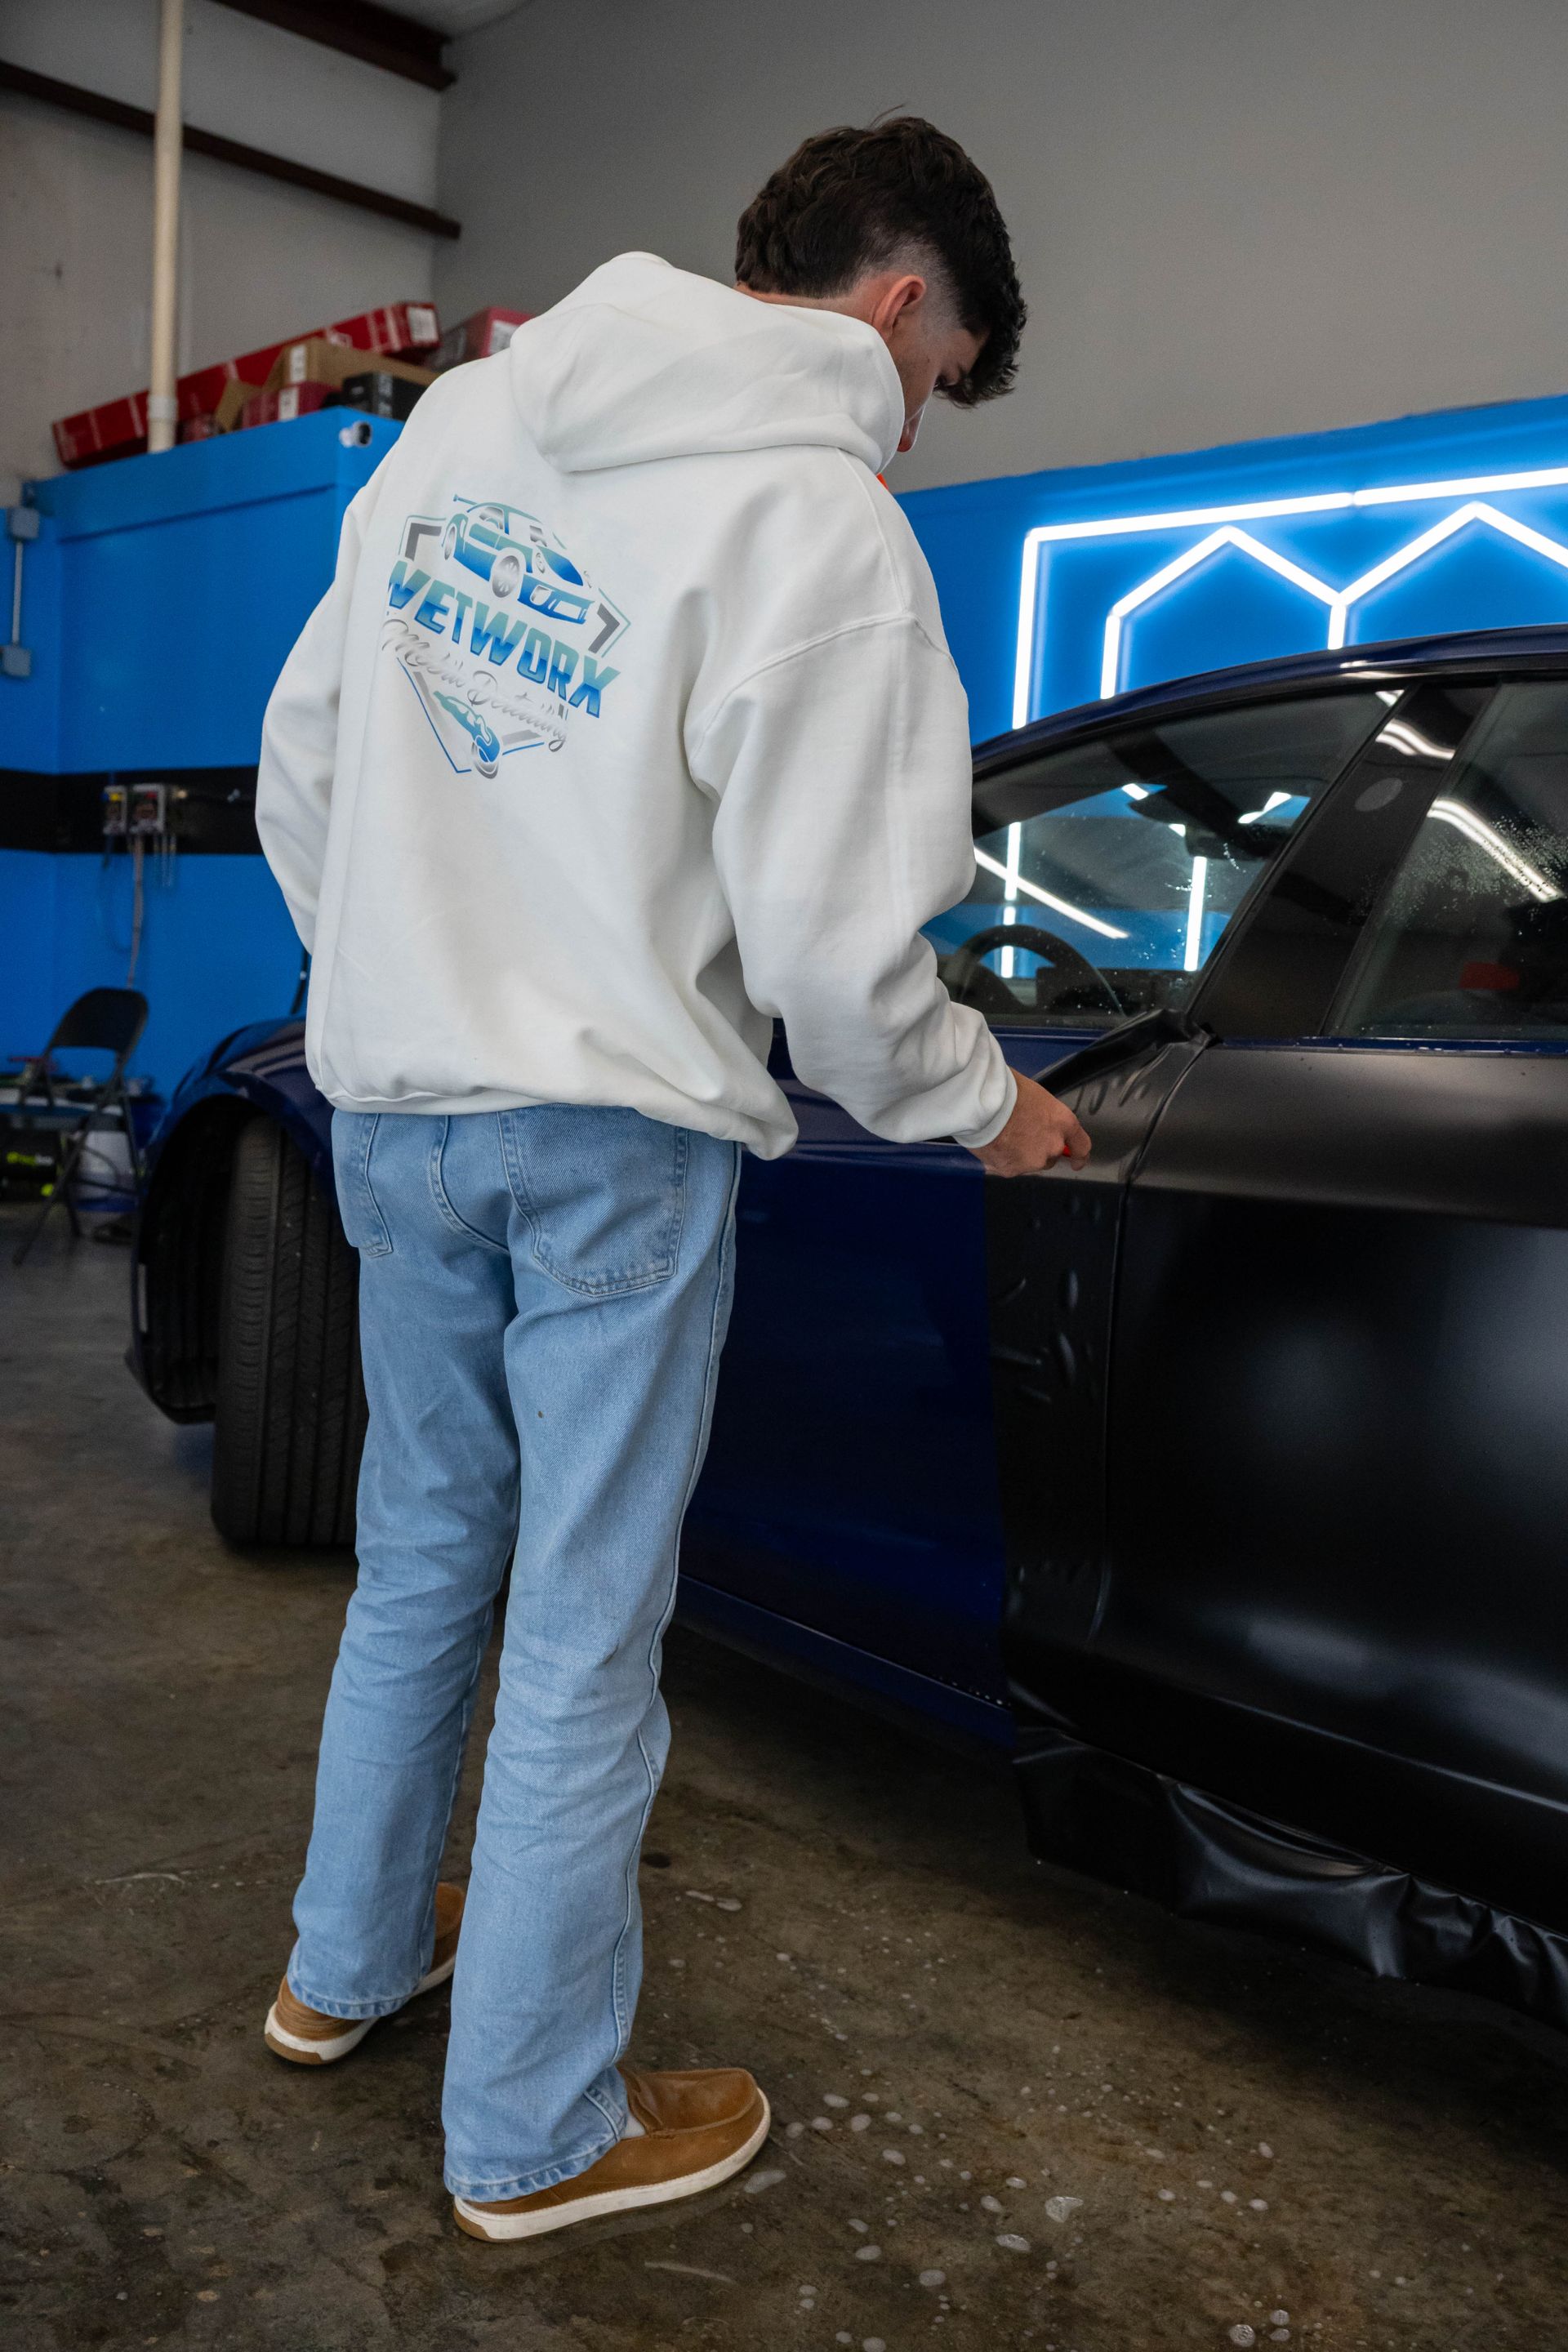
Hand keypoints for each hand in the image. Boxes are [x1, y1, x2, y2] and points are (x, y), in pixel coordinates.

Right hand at [968, 1072, 1090, 1177]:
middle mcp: (1052, 1146)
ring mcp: (1033, 1161)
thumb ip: (1043, 1116)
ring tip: (1001, 1137)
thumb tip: (1036, 1121)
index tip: (1077, 1161)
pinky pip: (1008, 1167)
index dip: (1080, 1156)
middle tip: (1021, 1136)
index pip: (1081, 1146)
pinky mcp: (1012, 1170)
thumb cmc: (1007, 1090)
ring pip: (1029, 1163)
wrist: (983, 1104)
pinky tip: (991, 1145)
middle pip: (1051, 1156)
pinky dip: (1001, 1159)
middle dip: (1039, 1150)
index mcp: (1063, 1123)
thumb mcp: (1035, 1096)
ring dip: (1019, 1155)